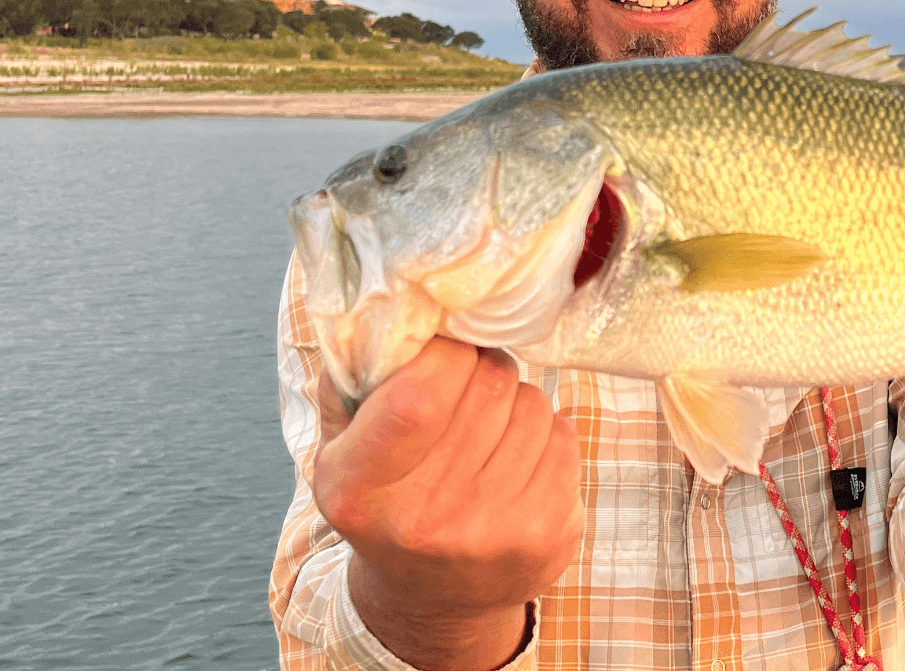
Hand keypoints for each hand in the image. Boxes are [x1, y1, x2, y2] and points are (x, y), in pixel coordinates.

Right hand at [311, 337, 583, 670]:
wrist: (430, 601)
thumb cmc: (386, 500)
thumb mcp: (340, 447)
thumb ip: (352, 375)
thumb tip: (388, 303)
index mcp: (359, 489)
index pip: (422, 390)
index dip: (444, 353)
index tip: (441, 356)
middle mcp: (425, 518)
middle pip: (488, 385)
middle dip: (482, 369)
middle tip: (466, 390)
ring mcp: (492, 532)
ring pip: (532, 404)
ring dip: (514, 402)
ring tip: (487, 433)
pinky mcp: (546, 536)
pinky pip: (563, 435)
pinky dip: (544, 433)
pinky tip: (514, 461)